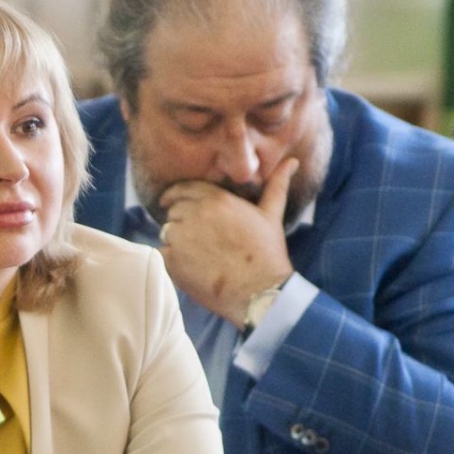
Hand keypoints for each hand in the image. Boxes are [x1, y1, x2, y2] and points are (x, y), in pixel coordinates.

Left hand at [158, 157, 298, 326]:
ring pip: (166, 232)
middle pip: (173, 212)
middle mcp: (196, 214)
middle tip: (195, 238)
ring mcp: (182, 237)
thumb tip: (292, 161)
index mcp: (216, 199)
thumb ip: (276, 185)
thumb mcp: (272, 215)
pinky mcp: (173, 260)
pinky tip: (190, 267)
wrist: (260, 292)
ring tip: (196, 255)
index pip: (181, 189)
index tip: (167, 202)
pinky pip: (162, 253)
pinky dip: (170, 259)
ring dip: (175, 241)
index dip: (173, 196)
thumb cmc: (267, 253)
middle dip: (180, 222)